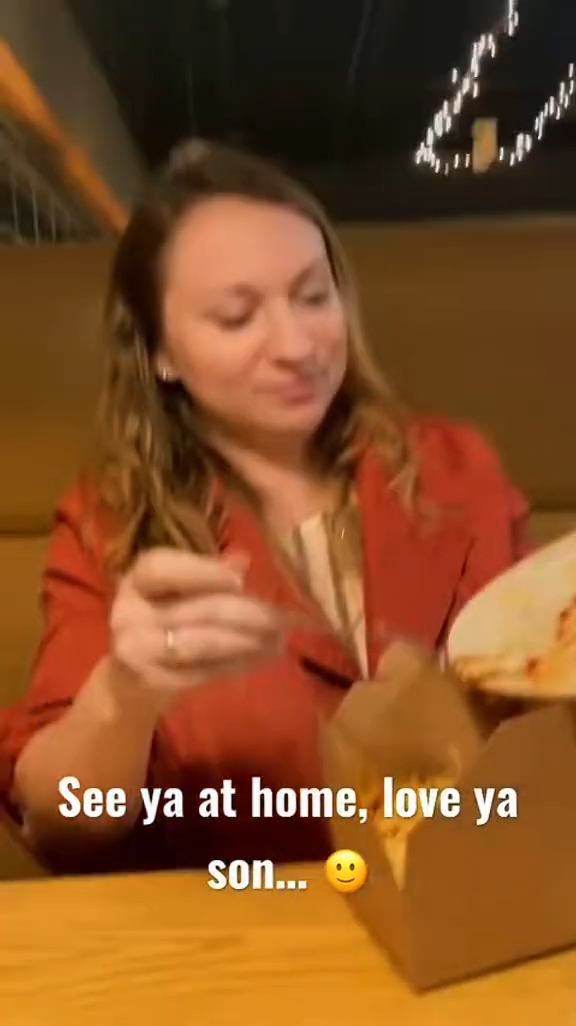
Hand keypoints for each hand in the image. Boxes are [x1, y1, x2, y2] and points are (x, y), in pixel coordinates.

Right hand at [110, 547, 285, 711]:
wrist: (131, 683)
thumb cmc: (164, 626)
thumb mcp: (179, 594)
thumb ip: (208, 575)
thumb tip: (242, 560)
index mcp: (136, 580)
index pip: (161, 567)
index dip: (201, 571)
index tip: (240, 580)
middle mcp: (127, 613)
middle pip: (194, 608)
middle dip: (245, 613)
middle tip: (282, 617)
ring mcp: (135, 650)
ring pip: (201, 643)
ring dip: (247, 641)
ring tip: (280, 639)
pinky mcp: (151, 682)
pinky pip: (203, 672)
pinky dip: (237, 664)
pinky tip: (262, 658)